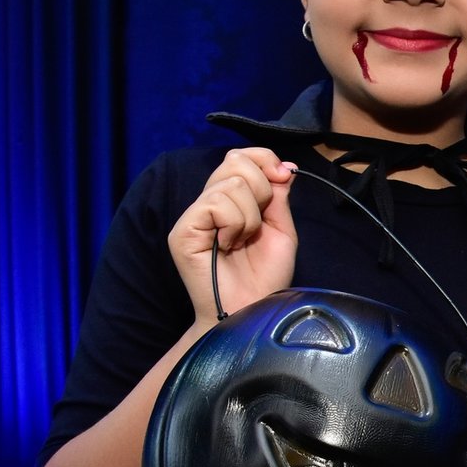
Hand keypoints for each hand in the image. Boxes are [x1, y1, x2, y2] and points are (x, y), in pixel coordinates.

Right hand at [168, 148, 298, 325]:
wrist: (251, 311)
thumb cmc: (265, 278)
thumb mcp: (280, 230)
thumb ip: (278, 196)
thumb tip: (281, 165)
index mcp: (230, 201)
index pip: (241, 156)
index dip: (264, 159)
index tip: (283, 178)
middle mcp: (208, 204)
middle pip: (235, 160)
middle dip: (262, 189)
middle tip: (258, 224)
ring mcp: (193, 217)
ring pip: (231, 183)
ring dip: (250, 216)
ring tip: (241, 242)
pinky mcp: (183, 231)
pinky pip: (215, 204)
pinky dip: (234, 224)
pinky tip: (228, 245)